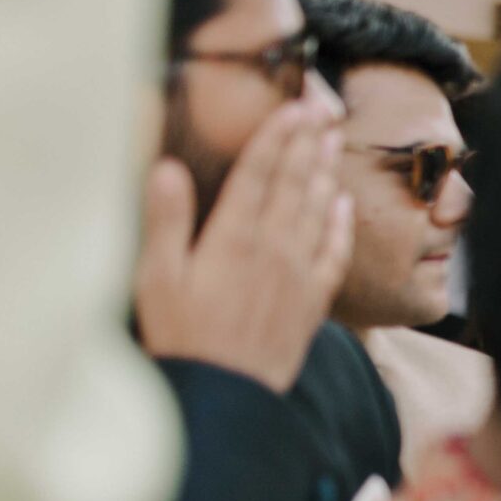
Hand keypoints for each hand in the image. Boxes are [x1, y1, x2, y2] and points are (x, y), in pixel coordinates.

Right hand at [134, 102, 352, 392]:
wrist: (226, 394)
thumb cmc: (181, 336)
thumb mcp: (156, 278)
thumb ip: (165, 221)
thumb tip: (167, 167)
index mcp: (233, 237)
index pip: (259, 173)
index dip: (277, 137)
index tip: (293, 107)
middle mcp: (273, 247)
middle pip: (295, 183)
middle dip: (308, 142)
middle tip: (322, 109)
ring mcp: (298, 273)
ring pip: (318, 209)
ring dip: (326, 171)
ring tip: (333, 140)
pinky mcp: (312, 300)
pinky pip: (335, 253)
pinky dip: (341, 224)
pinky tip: (344, 205)